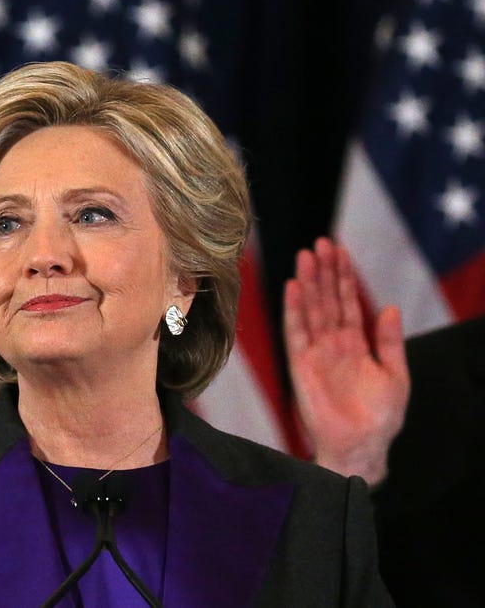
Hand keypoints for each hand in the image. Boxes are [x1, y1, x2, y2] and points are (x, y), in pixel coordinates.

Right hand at [283, 237, 409, 485]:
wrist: (361, 446)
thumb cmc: (379, 417)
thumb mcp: (396, 375)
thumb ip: (389, 342)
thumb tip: (389, 308)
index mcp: (356, 343)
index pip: (348, 302)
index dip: (344, 277)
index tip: (339, 251)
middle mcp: (333, 343)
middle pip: (326, 300)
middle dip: (323, 272)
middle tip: (319, 244)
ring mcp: (316, 352)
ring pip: (310, 310)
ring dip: (308, 284)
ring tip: (305, 257)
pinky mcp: (301, 365)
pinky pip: (295, 332)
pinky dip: (294, 310)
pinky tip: (293, 289)